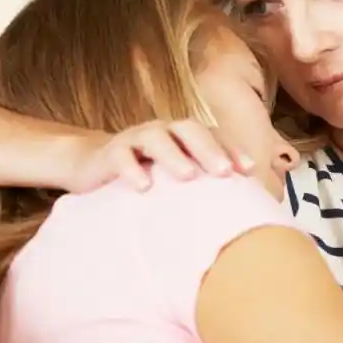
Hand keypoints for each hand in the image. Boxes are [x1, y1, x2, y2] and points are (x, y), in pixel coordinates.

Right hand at [65, 120, 254, 192]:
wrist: (91, 167)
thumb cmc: (146, 176)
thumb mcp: (175, 181)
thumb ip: (203, 188)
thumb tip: (242, 212)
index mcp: (184, 138)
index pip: (213, 136)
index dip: (233, 149)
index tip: (250, 171)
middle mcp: (164, 132)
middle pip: (189, 130)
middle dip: (209, 149)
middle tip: (225, 172)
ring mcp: (136, 139)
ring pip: (157, 137)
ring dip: (174, 155)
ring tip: (189, 176)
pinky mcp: (110, 153)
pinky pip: (122, 156)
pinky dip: (132, 169)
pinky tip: (143, 187)